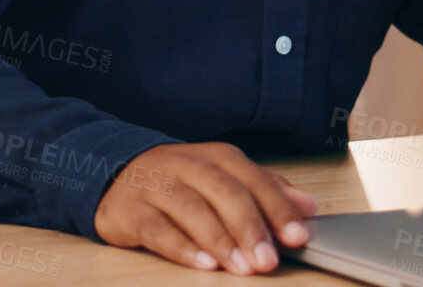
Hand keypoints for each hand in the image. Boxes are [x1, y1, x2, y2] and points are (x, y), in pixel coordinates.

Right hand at [95, 142, 317, 274]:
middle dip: (250, 226)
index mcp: (215, 157)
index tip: (298, 235)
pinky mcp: (130, 210)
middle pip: (223, 191)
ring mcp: (156, 186)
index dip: (277, 206)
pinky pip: (157, 228)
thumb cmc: (180, 183)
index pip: (251, 178)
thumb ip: (266, 191)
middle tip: (269, 259)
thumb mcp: (223, 180)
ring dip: (220, 239)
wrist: (113, 176)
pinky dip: (182, 247)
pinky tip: (203, 263)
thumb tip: (309, 206)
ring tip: (241, 266)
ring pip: (191, 208)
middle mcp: (186, 165)